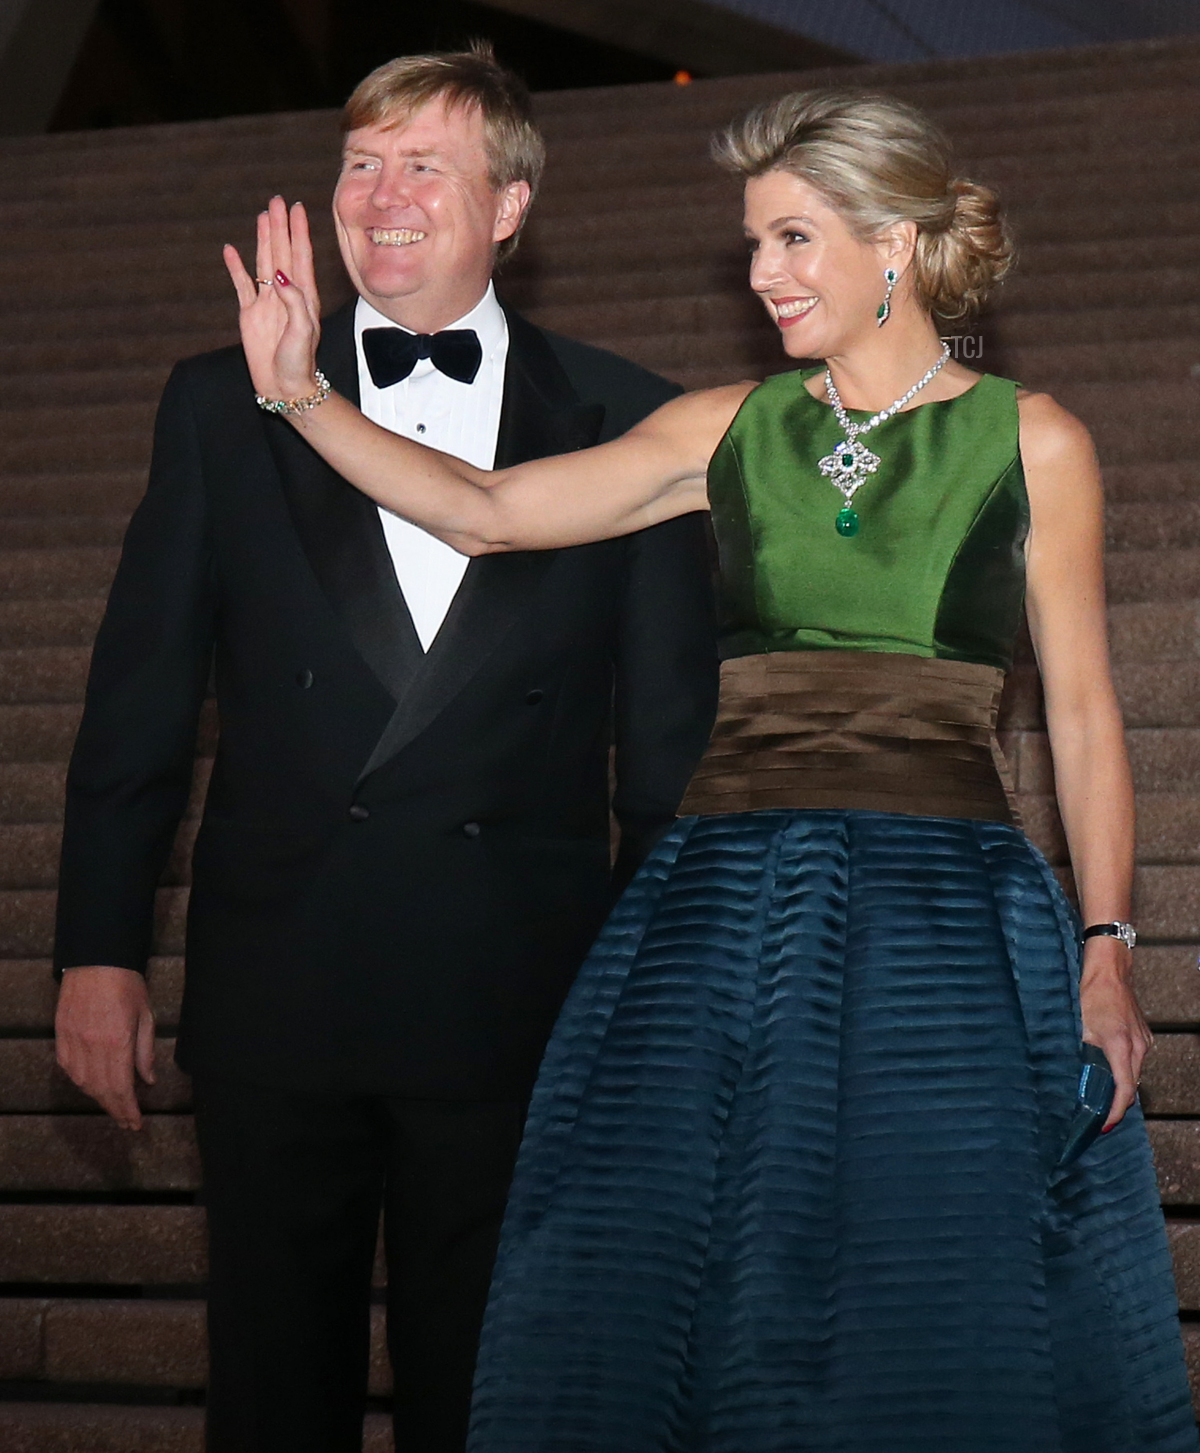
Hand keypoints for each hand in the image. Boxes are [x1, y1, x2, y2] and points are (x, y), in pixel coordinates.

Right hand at [55, 966, 156, 1130]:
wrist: (97, 960)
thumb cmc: (127, 985)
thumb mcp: (146, 1016)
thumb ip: (145, 1051)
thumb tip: (148, 1081)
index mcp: (117, 1042)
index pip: (121, 1087)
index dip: (128, 1109)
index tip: (135, 1123)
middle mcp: (92, 1046)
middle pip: (102, 1090)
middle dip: (115, 1109)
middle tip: (126, 1122)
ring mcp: (73, 1041)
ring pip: (83, 1082)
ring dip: (98, 1098)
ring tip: (113, 1106)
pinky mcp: (61, 1034)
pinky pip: (68, 1067)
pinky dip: (79, 1081)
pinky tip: (90, 1086)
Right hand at [224, 196, 322, 402]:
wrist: (285, 386)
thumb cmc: (300, 362)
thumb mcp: (302, 331)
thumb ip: (293, 300)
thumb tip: (277, 274)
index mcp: (303, 296)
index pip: (300, 256)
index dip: (299, 231)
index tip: (297, 208)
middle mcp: (286, 294)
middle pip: (281, 252)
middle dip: (280, 226)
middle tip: (277, 200)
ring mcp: (267, 302)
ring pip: (263, 262)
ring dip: (263, 239)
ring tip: (262, 216)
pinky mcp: (250, 313)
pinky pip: (241, 284)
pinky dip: (235, 267)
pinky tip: (230, 250)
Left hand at [1079, 935, 1152, 1130]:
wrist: (1109, 971)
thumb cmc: (1091, 995)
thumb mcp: (1080, 1028)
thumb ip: (1084, 1055)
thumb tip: (1080, 1080)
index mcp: (1120, 1045)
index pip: (1123, 1090)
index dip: (1115, 1112)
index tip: (1104, 1125)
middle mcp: (1137, 1046)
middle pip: (1130, 1086)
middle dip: (1116, 1104)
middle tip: (1097, 1117)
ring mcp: (1143, 1042)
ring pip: (1133, 1074)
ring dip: (1119, 1086)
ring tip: (1100, 1095)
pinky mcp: (1143, 1037)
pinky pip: (1135, 1061)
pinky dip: (1123, 1070)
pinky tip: (1108, 1071)